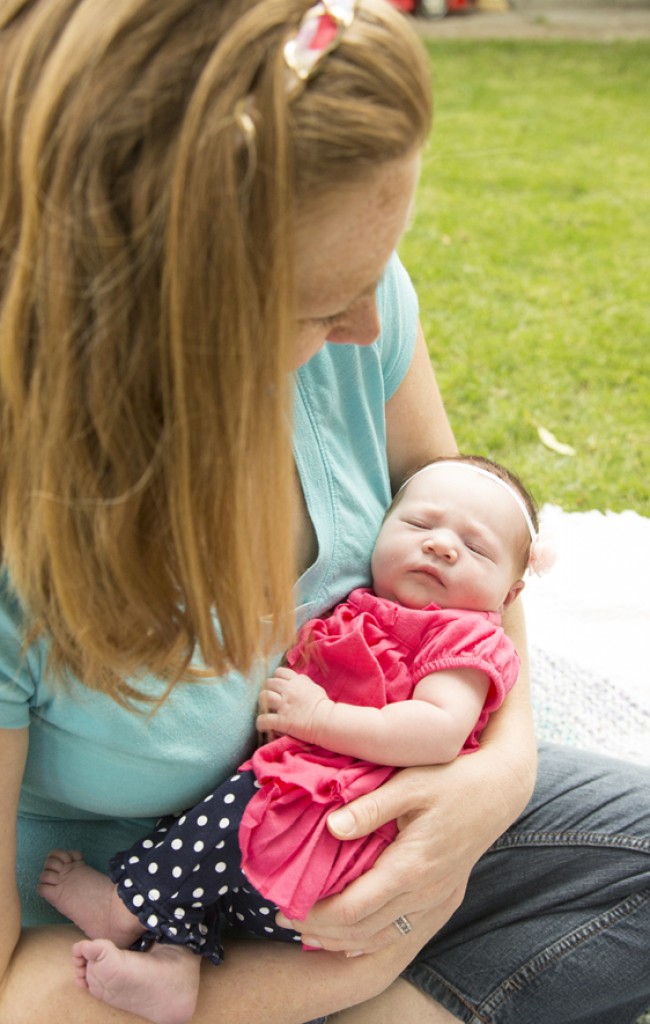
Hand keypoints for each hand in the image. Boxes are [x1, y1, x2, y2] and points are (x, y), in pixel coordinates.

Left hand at [257, 666, 332, 743]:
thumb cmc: (325, 706)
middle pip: (269, 683)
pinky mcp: (281, 720)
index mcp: (297, 682)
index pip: (280, 672)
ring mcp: (284, 705)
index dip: (277, 679)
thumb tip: (299, 680)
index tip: (278, 687)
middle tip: (271, 700)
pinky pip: (263, 719)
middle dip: (268, 690)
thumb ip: (304, 683)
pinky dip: (261, 723)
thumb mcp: (316, 688)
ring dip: (262, 704)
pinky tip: (263, 727)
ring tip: (265, 710)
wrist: (328, 721)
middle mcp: (289, 690)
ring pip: (264, 696)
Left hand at [275, 741, 532, 953]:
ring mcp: (437, 899)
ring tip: (308, 929)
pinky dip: (371, 939)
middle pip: (363, 930)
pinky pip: (403, 932)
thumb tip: (330, 827)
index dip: (314, 914)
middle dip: (319, 930)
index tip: (282, 907)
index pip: (352, 908)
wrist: (499, 790)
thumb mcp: (410, 783)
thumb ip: (370, 807)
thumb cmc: (452, 778)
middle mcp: (425, 892)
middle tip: (282, 919)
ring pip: (383, 936)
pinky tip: (351, 936)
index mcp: (411, 866)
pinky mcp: (444, 898)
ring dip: (342, 939)